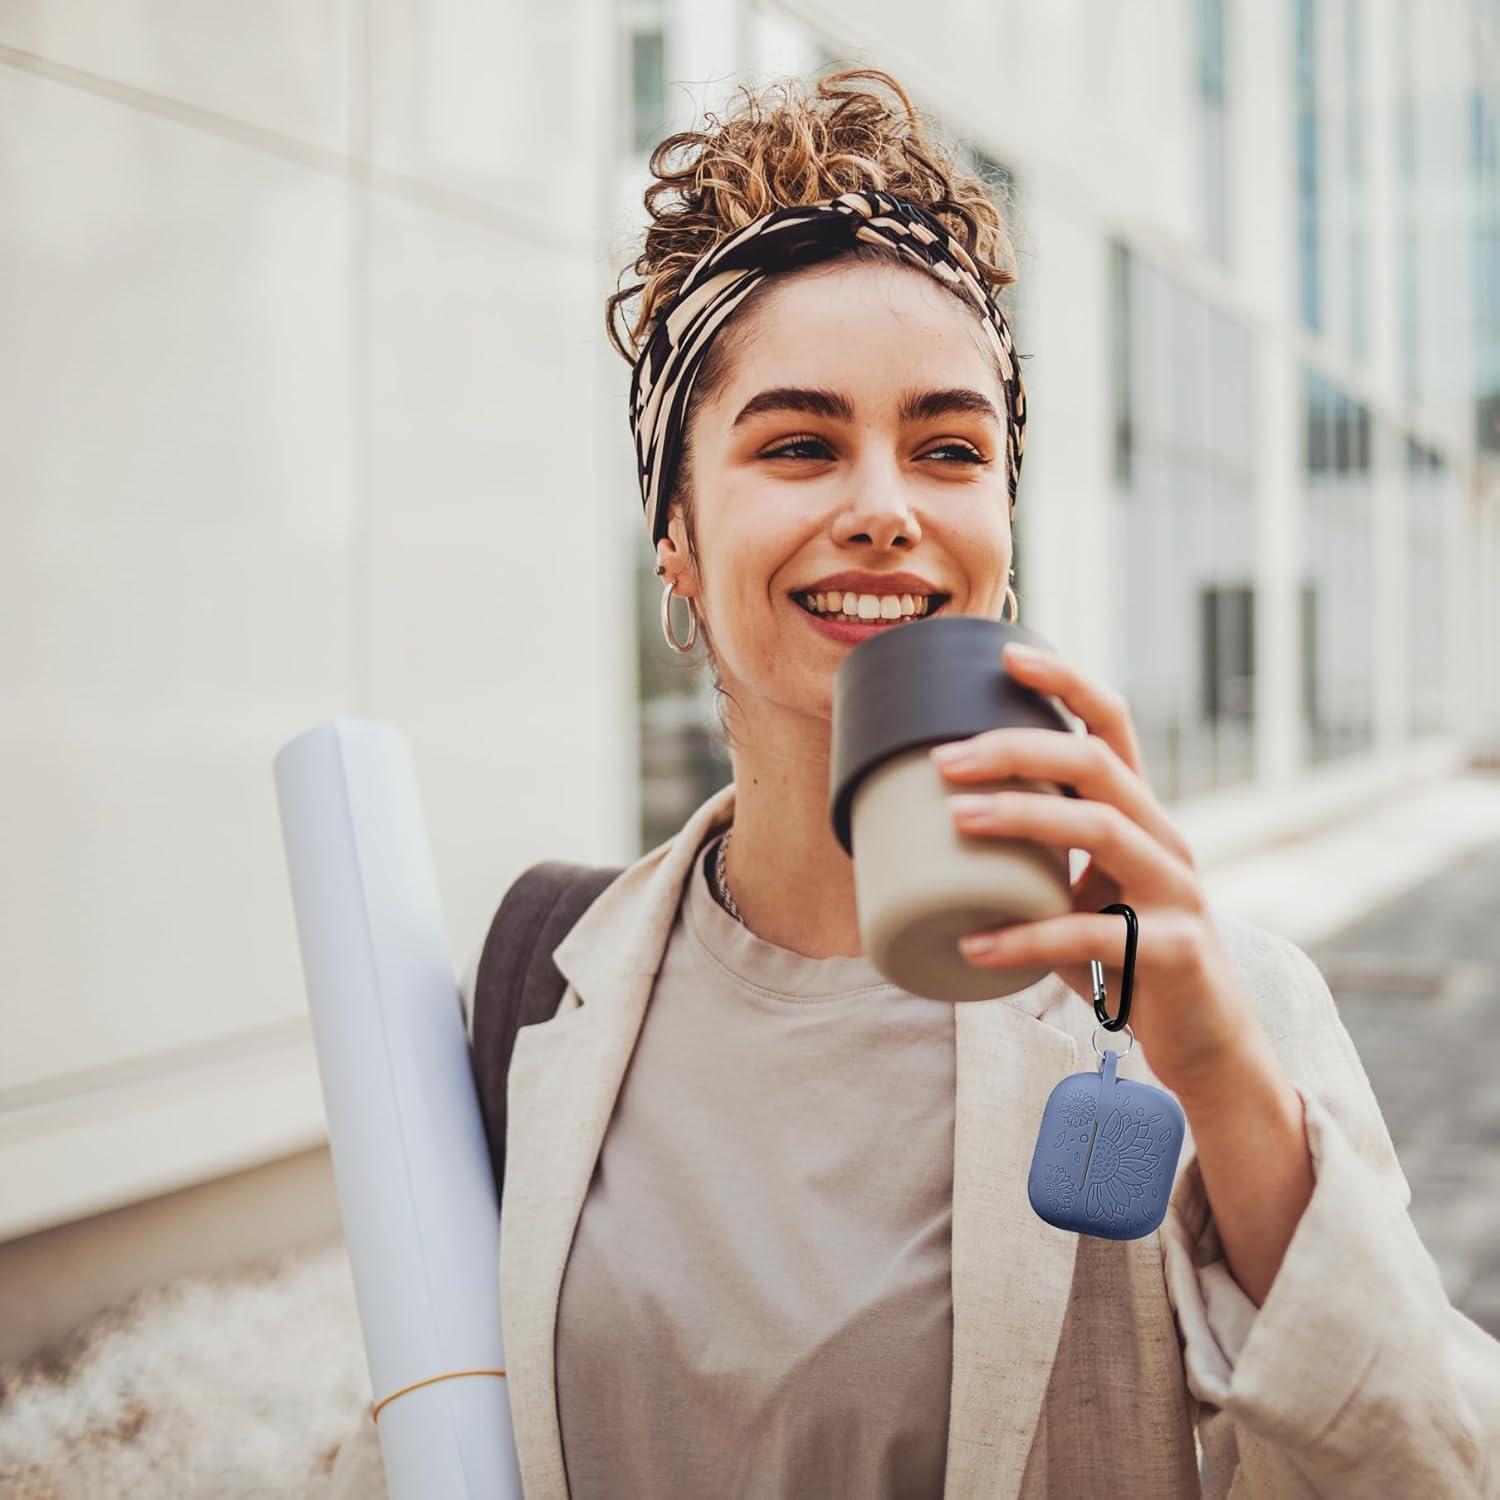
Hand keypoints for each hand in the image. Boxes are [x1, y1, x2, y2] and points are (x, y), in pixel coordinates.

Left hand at [930, 639, 1265, 1101]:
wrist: (1206, 1043)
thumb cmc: (1126, 960)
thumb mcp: (1083, 897)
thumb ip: (1035, 863)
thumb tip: (939, 833)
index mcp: (1141, 816)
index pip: (1112, 726)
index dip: (1066, 684)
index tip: (1007, 657)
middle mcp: (1166, 839)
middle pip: (1097, 764)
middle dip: (1018, 749)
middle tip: (945, 760)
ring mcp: (1176, 891)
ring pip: (1101, 828)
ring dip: (1022, 817)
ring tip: (955, 819)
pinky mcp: (1173, 950)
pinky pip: (1093, 932)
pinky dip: (1025, 937)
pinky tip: (973, 945)